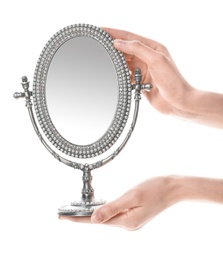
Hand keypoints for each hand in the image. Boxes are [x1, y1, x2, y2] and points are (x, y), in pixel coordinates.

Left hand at [59, 176, 180, 229]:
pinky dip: (104, 212)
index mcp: (127, 222)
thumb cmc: (155, 189)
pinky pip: (114, 215)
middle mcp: (128, 225)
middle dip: (82, 218)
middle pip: (100, 222)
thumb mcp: (132, 196)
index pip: (96, 221)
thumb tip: (93, 220)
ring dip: (92, 215)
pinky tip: (98, 209)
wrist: (172, 188)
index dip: (78, 219)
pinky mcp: (133, 216)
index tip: (62, 218)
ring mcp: (131, 221)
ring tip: (77, 212)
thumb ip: (112, 208)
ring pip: (107, 219)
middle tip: (65, 214)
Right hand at [103, 28, 222, 127]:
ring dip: (115, 63)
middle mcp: (146, 58)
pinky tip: (113, 76)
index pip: (129, 37)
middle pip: (125, 50)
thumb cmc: (173, 81)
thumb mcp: (156, 60)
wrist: (177, 102)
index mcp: (152, 48)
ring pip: (124, 63)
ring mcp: (142, 70)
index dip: (114, 33)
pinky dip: (119, 76)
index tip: (100, 30)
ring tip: (102, 61)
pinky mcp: (139, 83)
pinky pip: (125, 76)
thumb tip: (118, 43)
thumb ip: (138, 49)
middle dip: (111, 48)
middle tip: (96, 46)